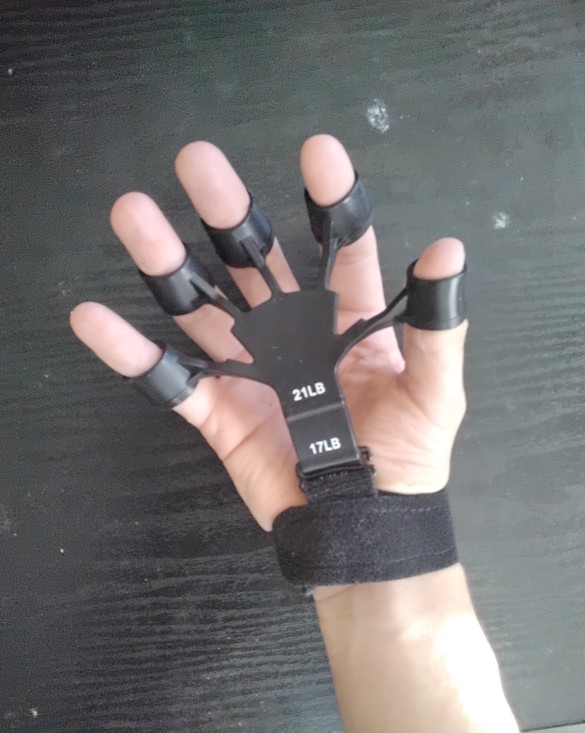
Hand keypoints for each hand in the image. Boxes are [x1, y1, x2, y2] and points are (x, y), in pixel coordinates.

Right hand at [70, 135, 467, 532]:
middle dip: (229, 213)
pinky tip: (94, 319)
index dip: (331, 201)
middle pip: (256, 264)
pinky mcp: (220, 412)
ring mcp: (253, 370)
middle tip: (198, 161)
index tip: (317, 152)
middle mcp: (295, 334)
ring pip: (203, 308)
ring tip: (133, 216)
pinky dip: (133, 354)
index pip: (341, 250)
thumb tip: (448, 249)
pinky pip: (172, 380)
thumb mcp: (434, 394)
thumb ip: (436, 328)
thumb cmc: (408, 459)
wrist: (363, 527)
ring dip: (167, 264)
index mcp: (350, 321)